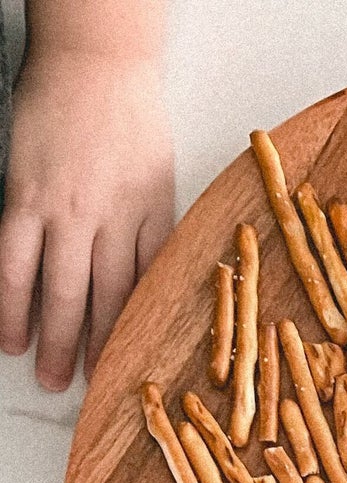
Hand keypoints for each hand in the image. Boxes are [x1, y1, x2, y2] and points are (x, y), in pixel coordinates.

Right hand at [0, 47, 172, 387]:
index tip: (131, 370)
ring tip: (48, 377)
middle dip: (96, 354)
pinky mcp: (27, 195)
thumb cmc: (130, 111)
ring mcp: (69, 211)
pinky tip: (10, 333)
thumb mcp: (161, 177)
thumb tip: (150, 280)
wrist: (96, 56)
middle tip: (84, 391)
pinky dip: (12, 302)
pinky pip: (16, 261)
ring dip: (54, 340)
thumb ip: (154, 229)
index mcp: (154, 220)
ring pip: (62, 292)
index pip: (146, 295)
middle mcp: (115, 222)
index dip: (136, 338)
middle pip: (106, 304)